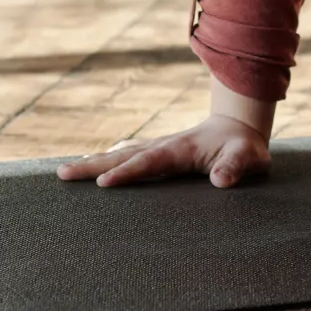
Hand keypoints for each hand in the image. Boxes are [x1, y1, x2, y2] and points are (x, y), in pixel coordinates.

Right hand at [54, 114, 270, 188]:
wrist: (239, 125)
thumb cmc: (245, 147)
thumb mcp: (248, 157)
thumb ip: (235, 167)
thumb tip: (220, 180)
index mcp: (180, 150)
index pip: (148, 162)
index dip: (127, 173)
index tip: (102, 184)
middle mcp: (163, 146)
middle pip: (122, 156)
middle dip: (92, 166)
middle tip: (62, 174)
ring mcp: (157, 148)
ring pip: (119, 155)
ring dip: (92, 163)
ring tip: (64, 172)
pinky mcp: (156, 153)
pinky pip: (126, 157)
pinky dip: (105, 162)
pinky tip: (90, 166)